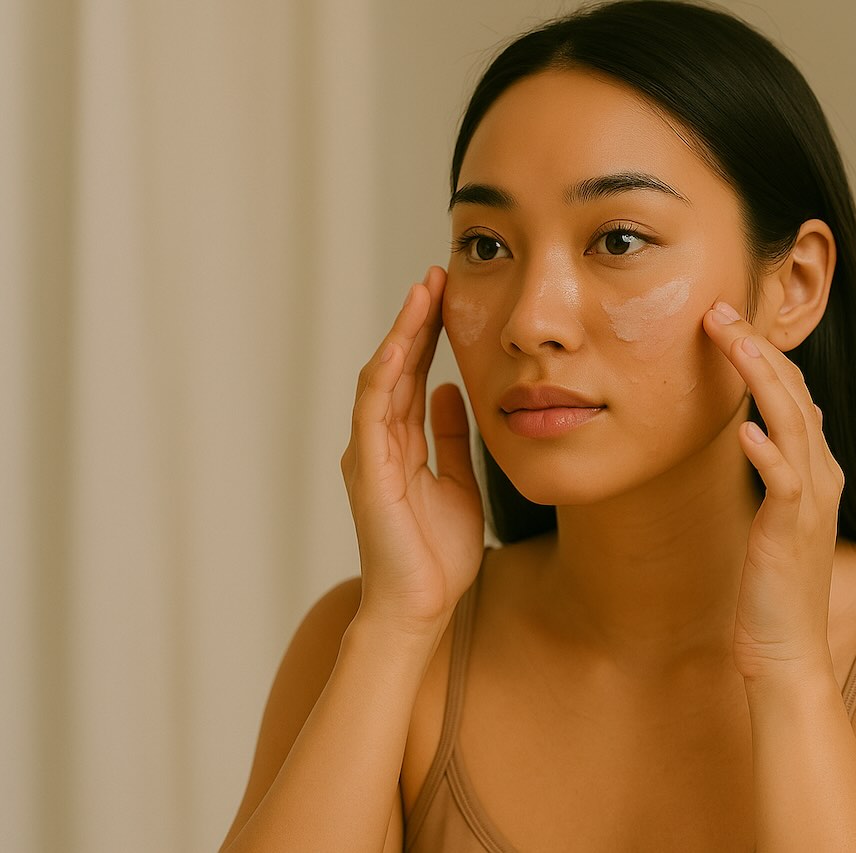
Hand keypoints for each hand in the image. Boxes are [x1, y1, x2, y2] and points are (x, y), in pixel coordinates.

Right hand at [340, 266, 484, 637]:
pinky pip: (372, 415)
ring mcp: (369, 456)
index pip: (413, 375)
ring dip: (402, 334)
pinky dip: (385, 378)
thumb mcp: (456, 483)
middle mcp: (379, 443)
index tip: (450, 295)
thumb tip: (451, 394)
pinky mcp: (368, 474)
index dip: (429, 334)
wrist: (420, 609)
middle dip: (415, 320)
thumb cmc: (437, 555)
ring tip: (422, 294)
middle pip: (395, 367)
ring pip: (381, 380)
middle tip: (437, 276)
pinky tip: (403, 346)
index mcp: (400, 444)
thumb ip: (450, 439)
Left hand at [702, 301, 844, 682]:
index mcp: (817, 469)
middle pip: (795, 393)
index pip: (794, 393)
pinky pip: (784, 481)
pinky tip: (745, 427)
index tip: (724, 318)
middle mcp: (822, 477)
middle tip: (719, 309)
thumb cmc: (773, 587)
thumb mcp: (777, 516)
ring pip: (793, 422)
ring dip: (761, 377)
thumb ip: (778, 468)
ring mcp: (811, 502)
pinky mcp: (792, 531)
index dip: (762, 352)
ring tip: (730, 340)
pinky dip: (768, 450)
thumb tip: (770, 423)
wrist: (786, 652)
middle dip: (757, 347)